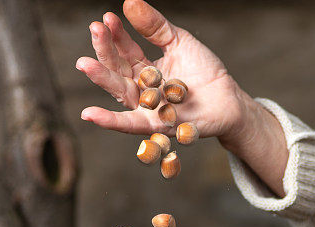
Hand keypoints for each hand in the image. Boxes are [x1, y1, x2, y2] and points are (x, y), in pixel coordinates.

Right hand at [76, 0, 287, 193]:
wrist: (230, 99)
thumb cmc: (205, 72)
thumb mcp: (179, 42)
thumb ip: (155, 26)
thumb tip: (129, 2)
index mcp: (144, 69)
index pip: (124, 51)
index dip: (115, 35)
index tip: (106, 17)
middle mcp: (141, 90)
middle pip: (117, 70)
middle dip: (104, 51)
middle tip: (95, 28)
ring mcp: (148, 108)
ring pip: (121, 94)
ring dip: (102, 80)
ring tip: (85, 64)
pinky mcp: (158, 126)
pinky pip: (132, 125)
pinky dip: (111, 121)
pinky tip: (91, 114)